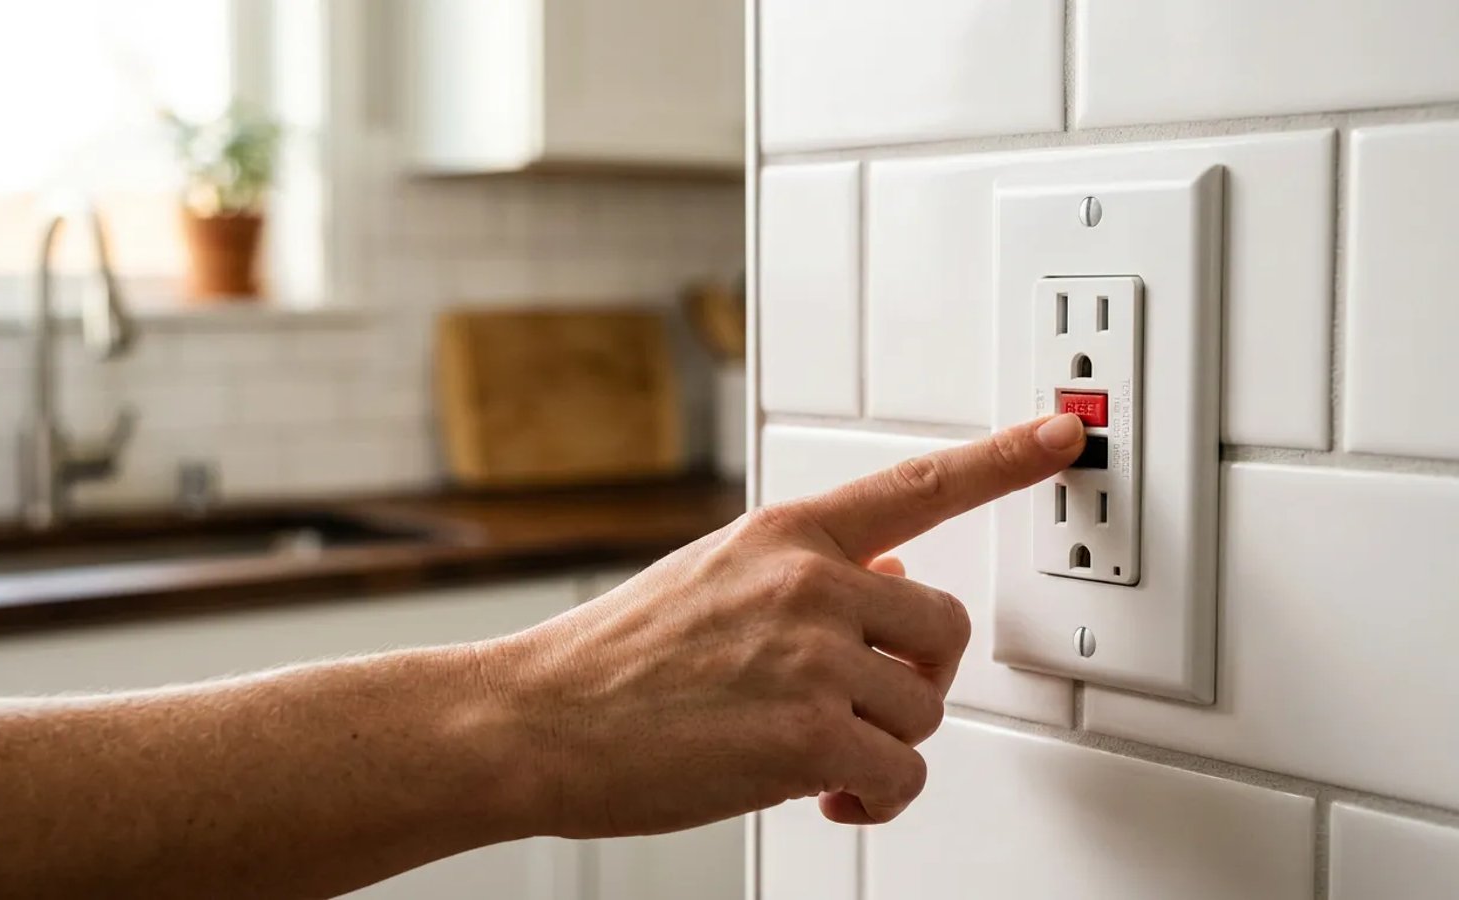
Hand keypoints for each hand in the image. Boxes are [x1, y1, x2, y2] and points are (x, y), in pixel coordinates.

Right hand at [491, 414, 1085, 836]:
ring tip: (816, 754)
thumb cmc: (613, 661)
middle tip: (859, 704)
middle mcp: (807, 581)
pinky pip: (901, 773)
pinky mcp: (809, 733)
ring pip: (925, 708)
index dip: (1002, 458)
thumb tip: (886, 580)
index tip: (1063, 433)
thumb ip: (802, 573)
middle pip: (944, 627)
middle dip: (914, 676)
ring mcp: (810, 655)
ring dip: (884, 742)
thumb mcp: (710, 578)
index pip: (916, 486)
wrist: (536, 721)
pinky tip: (823, 792)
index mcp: (784, 534)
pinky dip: (874, 796)